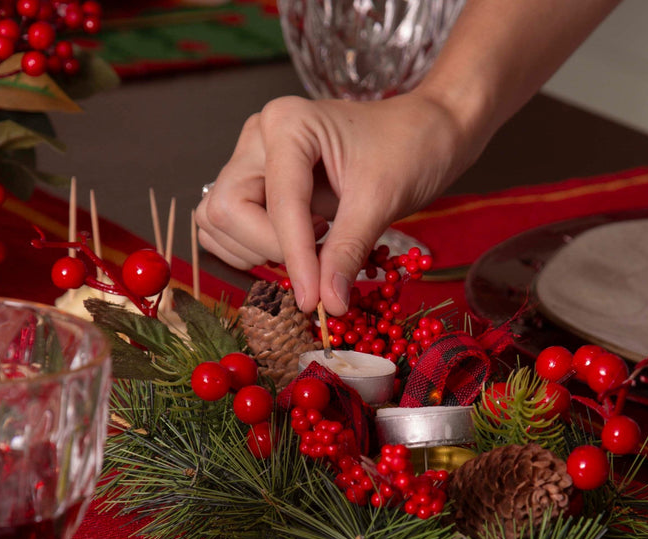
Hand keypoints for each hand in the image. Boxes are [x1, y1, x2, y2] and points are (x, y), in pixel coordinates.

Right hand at [195, 92, 466, 315]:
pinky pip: (231, 224)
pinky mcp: (259, 181)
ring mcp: (254, 158)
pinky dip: (254, 247)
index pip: (277, 204)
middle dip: (267, 249)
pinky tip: (298, 246)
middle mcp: (258, 136)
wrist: (428, 130)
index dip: (296, 258)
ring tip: (311, 249)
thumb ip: (347, 253)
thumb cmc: (410, 149)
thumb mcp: (380, 201)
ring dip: (255, 250)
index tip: (316, 302)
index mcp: (287, 124)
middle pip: (227, 210)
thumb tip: (328, 305)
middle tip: (316, 263)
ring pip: (219, 220)